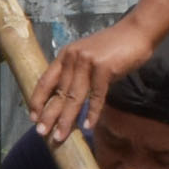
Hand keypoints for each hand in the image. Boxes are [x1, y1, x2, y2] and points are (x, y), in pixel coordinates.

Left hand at [33, 14, 154, 142]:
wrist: (136, 32)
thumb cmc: (112, 48)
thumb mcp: (87, 58)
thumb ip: (76, 74)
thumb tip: (65, 100)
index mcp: (65, 56)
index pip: (45, 80)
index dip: (37, 99)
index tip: (32, 117)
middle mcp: (72, 58)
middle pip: (58, 92)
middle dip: (49, 114)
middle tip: (41, 132)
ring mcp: (87, 62)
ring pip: (74, 96)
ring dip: (66, 119)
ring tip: (60, 136)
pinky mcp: (104, 68)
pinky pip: (96, 96)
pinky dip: (92, 112)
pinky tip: (88, 126)